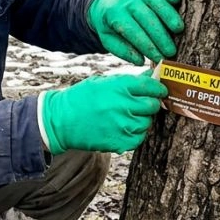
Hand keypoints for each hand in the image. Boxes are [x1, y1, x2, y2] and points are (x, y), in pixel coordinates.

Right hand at [39, 73, 167, 153]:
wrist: (60, 121)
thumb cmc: (81, 98)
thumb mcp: (102, 82)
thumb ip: (127, 81)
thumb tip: (150, 78)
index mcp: (118, 86)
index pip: (150, 86)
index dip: (158, 88)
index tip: (159, 90)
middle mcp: (122, 105)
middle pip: (152, 105)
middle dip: (151, 104)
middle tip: (143, 104)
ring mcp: (121, 125)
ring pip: (147, 123)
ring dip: (142, 120)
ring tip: (128, 117)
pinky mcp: (118, 142)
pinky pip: (139, 138)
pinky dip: (135, 134)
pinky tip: (124, 128)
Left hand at [88, 0, 183, 64]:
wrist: (108, 2)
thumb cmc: (113, 26)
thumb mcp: (108, 39)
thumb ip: (122, 50)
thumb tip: (140, 60)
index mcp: (114, 15)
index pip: (132, 31)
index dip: (147, 46)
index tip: (159, 58)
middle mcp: (127, 1)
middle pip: (146, 18)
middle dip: (160, 36)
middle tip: (171, 51)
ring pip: (155, 1)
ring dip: (168, 15)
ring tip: (178, 30)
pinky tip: (177, 1)